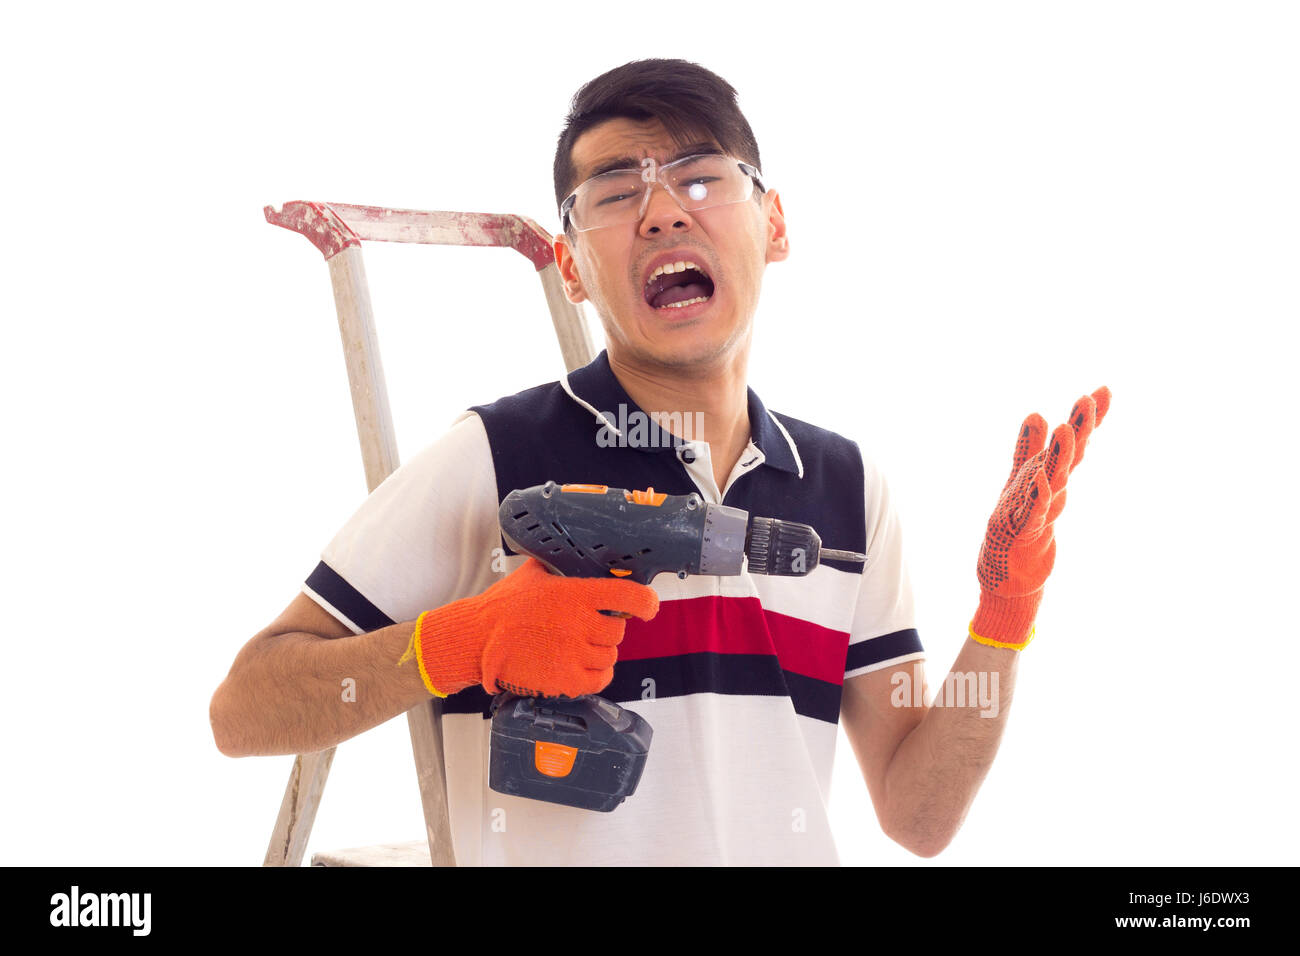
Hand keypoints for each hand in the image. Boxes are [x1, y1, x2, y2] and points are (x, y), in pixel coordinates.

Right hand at [400, 558, 659, 697]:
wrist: (477, 639)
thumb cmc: (502, 607)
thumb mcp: (533, 574)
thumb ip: (559, 567)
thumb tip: (574, 554)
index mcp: (575, 594)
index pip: (628, 595)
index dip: (645, 602)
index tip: (648, 606)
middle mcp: (579, 624)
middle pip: (618, 630)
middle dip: (608, 627)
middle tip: (587, 626)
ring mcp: (574, 654)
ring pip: (610, 654)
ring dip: (599, 651)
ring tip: (576, 646)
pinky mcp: (566, 680)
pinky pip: (601, 678)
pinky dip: (597, 674)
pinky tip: (582, 665)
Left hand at [970, 386, 1110, 649]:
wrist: (1011, 577)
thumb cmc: (1018, 527)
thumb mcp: (1020, 480)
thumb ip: (1028, 449)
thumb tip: (1035, 413)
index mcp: (1049, 476)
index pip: (1072, 443)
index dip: (1087, 419)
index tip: (1103, 390)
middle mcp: (1050, 492)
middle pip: (1067, 457)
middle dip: (1080, 429)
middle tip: (1090, 399)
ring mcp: (1039, 513)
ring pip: (1053, 481)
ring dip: (1059, 457)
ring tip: (1065, 430)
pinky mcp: (1025, 535)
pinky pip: (1032, 513)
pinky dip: (1036, 497)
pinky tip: (1039, 479)